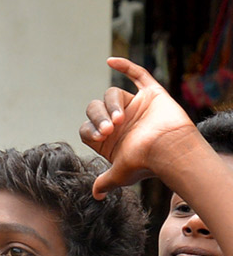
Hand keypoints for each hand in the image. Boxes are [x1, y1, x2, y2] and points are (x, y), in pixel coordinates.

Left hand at [79, 57, 195, 199]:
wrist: (168, 150)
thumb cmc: (145, 163)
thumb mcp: (118, 175)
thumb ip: (104, 182)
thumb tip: (96, 195)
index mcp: (109, 138)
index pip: (87, 127)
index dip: (89, 129)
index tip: (101, 137)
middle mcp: (119, 121)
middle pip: (95, 108)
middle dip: (98, 117)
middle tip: (110, 129)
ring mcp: (135, 106)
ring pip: (111, 94)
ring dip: (111, 104)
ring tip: (120, 119)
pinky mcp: (151, 94)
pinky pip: (137, 75)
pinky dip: (124, 66)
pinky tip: (110, 61)